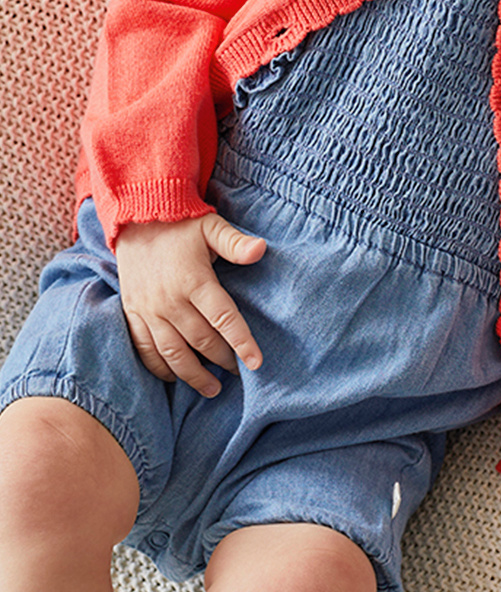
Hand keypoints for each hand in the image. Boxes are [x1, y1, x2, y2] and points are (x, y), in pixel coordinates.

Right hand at [115, 214, 266, 396]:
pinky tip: (176, 377)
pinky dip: (161, 368)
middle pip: (201, 341)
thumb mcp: (211, 227)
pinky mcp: (133, 313)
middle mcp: (170, 300)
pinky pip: (145, 349)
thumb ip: (236, 242)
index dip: (241, 342)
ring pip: (173, 353)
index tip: (256, 363)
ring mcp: (149, 310)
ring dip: (193, 375)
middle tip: (238, 373)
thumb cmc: (181, 225)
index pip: (223, 318)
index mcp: (194, 280)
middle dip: (223, 360)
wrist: (136, 219)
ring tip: (212, 388)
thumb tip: (261, 249)